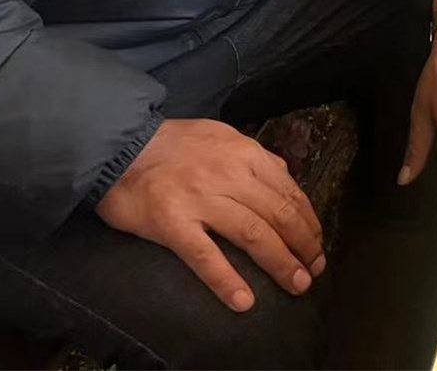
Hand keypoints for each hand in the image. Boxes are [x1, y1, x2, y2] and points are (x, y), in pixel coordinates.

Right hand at [96, 118, 323, 312]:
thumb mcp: (223, 136)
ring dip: (280, 263)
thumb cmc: (173, 144)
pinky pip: (204, 256)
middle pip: (279, 215)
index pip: (289, 192)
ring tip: (296, 284)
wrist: (119, 146)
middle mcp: (229, 175)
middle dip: (303, 246)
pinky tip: (243, 300)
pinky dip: (226, 280)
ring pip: (253, 235)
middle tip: (314, 270)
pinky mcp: (171, 223)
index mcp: (245, 154)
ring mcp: (201, 200)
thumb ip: (254, 158)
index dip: (309, 222)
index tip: (317, 243)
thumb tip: (285, 178)